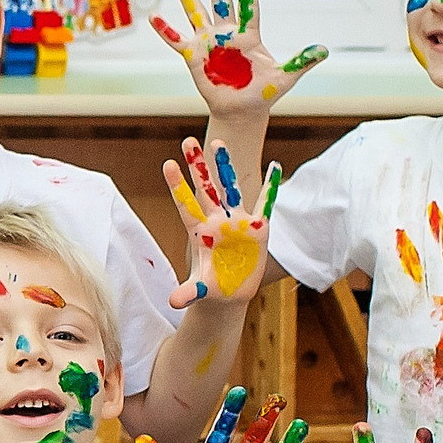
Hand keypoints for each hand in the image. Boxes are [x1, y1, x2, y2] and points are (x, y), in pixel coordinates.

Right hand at [151, 0, 328, 111]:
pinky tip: (153, 16)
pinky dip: (164, 30)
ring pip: (196, 13)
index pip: (248, 5)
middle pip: (220, 1)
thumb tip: (324, 50)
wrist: (242, 110)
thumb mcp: (284, 77)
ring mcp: (209, 43)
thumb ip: (301, 62)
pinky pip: (176, 40)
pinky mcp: (193, 56)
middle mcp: (227, 33)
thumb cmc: (264, 92)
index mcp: (249, 34)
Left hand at [163, 137, 279, 307]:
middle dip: (198, 165)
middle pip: (206, 188)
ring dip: (226, 165)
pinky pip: (266, 203)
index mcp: (200, 232)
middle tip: (187, 140)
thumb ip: (189, 292)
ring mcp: (238, 222)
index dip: (177, 186)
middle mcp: (217, 221)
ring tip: (219, 141)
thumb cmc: (211, 288)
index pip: (186, 205)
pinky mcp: (258, 228)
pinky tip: (275, 165)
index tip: (167, 164)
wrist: (229, 292)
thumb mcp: (201, 291)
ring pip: (232, 187)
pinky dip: (272, 186)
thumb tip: (175, 302)